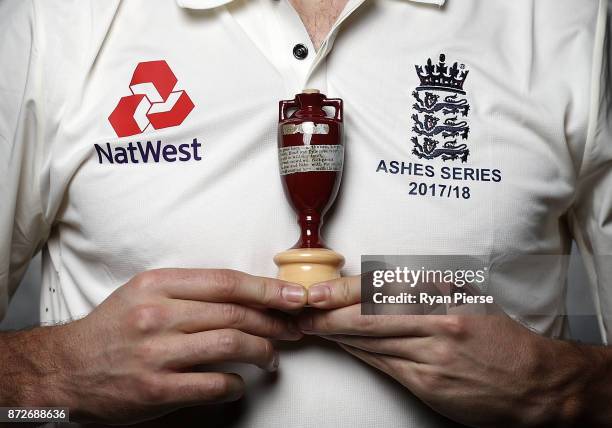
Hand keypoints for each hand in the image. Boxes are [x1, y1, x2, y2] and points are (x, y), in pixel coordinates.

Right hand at [46, 269, 306, 423]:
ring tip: (272, 356)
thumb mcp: (145, 293)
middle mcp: (157, 314)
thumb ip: (191, 291)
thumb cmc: (113, 328)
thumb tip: (245, 296)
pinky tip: (240, 383)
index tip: (294, 295)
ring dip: (262, 351)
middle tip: (294, 327)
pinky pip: (214, 384)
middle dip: (274, 321)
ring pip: (231, 344)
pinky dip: (236, 384)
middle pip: (235, 313)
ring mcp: (156, 352)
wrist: (66, 369)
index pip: (226, 282)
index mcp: (157, 285)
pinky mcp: (155, 388)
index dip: (267, 288)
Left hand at [298, 276, 592, 427]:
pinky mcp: (428, 382)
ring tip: (312, 326)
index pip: (380, 288)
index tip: (318, 292)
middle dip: (327, 313)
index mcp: (443, 294)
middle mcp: (435, 320)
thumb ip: (421, 294)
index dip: (342, 291)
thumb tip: (374, 292)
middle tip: (301, 310)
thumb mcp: (464, 300)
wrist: (533, 381)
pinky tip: (344, 347)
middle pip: (366, 315)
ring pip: (370, 340)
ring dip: (336, 334)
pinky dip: (359, 354)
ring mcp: (431, 353)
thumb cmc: (498, 338)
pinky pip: (383, 364)